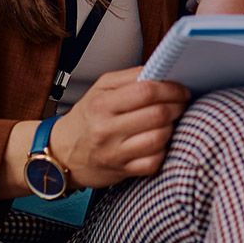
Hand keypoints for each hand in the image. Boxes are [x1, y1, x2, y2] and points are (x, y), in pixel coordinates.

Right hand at [51, 69, 188, 187]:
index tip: (181, 90)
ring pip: (159, 138)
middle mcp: (106, 129)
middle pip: (157, 115)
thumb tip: (161, 71)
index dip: (171, 89)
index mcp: (102, 103)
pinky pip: (154, 162)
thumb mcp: (100, 89)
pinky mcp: (122, 171)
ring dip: (172, 128)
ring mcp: (114, 152)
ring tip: (170, 122)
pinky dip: (163, 151)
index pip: (146, 91)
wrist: (62, 152)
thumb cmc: (87, 117)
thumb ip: (130, 77)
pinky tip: (160, 143)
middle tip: (181, 104)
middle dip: (177, 107)